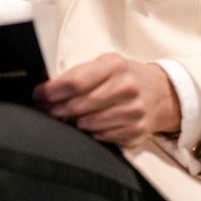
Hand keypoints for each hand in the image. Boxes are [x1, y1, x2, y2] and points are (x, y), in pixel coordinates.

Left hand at [32, 52, 180, 146]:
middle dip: (57, 109)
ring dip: (73, 123)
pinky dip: (91, 133)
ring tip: (65, 118)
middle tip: (46, 110)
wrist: (161, 92)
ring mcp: (133, 110)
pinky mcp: (137, 130)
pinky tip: (87, 127)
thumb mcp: (105, 65)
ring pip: (90, 124)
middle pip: (80, 105)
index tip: (38, 94)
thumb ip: (79, 74)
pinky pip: (103, 136)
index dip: (52, 91)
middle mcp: (126, 87)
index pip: (76, 81)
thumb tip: (46, 90)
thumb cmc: (124, 76)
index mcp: (114, 65)